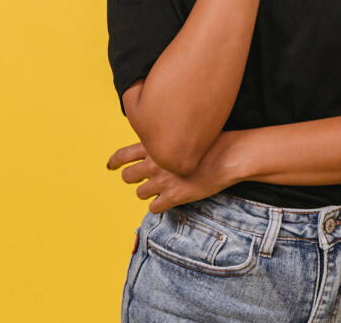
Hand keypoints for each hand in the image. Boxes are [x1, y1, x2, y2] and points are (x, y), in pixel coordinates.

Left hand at [106, 139, 233, 213]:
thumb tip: (159, 143)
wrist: (230, 155)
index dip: (114, 161)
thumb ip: (167, 139)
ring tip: (163, 188)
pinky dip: (160, 205)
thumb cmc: (214, 141)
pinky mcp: (173, 196)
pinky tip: (170, 200)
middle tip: (144, 179)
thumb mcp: (185, 132)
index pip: (123, 154)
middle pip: (128, 176)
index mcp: (155, 145)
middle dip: (134, 178)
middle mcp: (155, 163)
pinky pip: (154, 208)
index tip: (111, 166)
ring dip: (148, 192)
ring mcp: (163, 181)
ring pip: (140, 193)